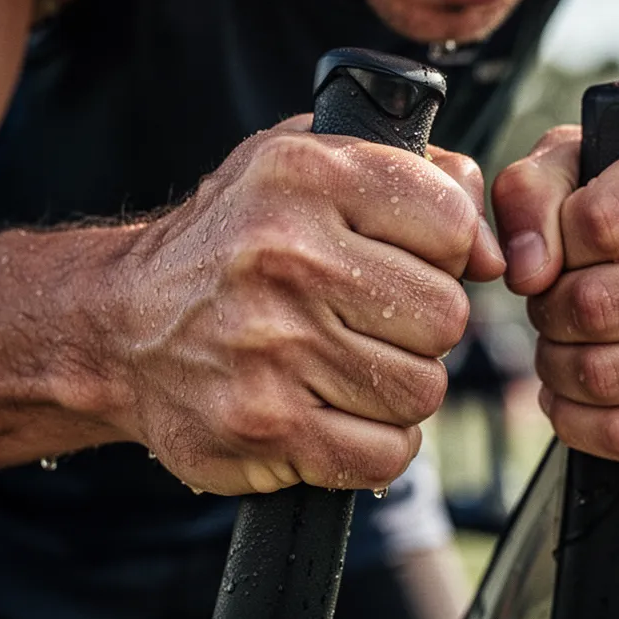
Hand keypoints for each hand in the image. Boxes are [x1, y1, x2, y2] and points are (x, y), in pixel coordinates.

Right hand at [111, 116, 504, 494]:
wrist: (122, 326)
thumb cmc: (234, 241)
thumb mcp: (311, 163)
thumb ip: (420, 178)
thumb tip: (496, 257)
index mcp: (306, 175)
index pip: (453, 224)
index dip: (447, 252)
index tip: (411, 261)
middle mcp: (287, 255)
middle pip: (446, 316)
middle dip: (423, 326)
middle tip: (375, 320)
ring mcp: (273, 347)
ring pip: (421, 390)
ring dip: (398, 386)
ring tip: (348, 364)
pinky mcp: (266, 427)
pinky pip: (385, 454)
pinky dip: (377, 444)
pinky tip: (339, 412)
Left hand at [492, 126, 618, 471]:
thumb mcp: (585, 166)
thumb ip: (533, 191)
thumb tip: (527, 271)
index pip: (597, 223)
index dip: (554, 246)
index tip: (562, 251)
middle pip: (597, 306)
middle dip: (549, 312)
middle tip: (554, 307)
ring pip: (606, 375)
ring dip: (558, 367)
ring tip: (565, 346)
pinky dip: (578, 422)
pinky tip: (574, 398)